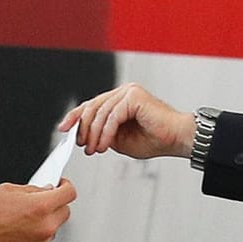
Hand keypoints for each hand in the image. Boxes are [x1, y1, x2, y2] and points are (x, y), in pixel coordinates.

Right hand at [0, 178, 76, 241]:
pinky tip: (16, 232)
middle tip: (40, 202)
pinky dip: (33, 238)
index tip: (61, 187)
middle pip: (64, 212)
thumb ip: (33, 190)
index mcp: (41, 207)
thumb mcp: (9, 190)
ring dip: (43, 223)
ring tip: (20, 220)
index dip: (66, 187)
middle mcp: (44, 227)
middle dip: (55, 205)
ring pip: (52, 230)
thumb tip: (45, 191)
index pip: (69, 194)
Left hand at [58, 82, 194, 159]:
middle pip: (92, 107)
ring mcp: (128, 92)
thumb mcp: (120, 139)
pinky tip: (105, 145)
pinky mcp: (133, 96)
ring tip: (94, 149)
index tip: (64, 129)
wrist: (177, 139)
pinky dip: (106, 133)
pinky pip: (112, 116)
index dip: (75, 116)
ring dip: (94, 134)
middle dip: (83, 128)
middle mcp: (123, 92)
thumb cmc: (155, 139)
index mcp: (120, 100)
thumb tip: (84, 136)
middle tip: (82, 145)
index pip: (91, 105)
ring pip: (100, 113)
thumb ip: (103, 134)